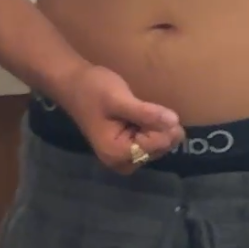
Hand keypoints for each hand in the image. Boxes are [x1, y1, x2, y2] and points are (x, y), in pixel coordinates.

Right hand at [58, 63, 183, 174]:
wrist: (73, 84)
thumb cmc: (92, 90)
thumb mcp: (119, 99)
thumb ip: (146, 114)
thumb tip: (174, 122)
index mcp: (117, 154)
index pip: (158, 144)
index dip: (163, 125)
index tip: (155, 108)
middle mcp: (122, 162)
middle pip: (160, 147)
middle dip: (160, 126)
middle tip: (144, 107)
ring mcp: (125, 158)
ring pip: (159, 144)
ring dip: (157, 126)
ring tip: (139, 110)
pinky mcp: (128, 150)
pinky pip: (152, 142)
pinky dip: (153, 127)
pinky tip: (141, 115)